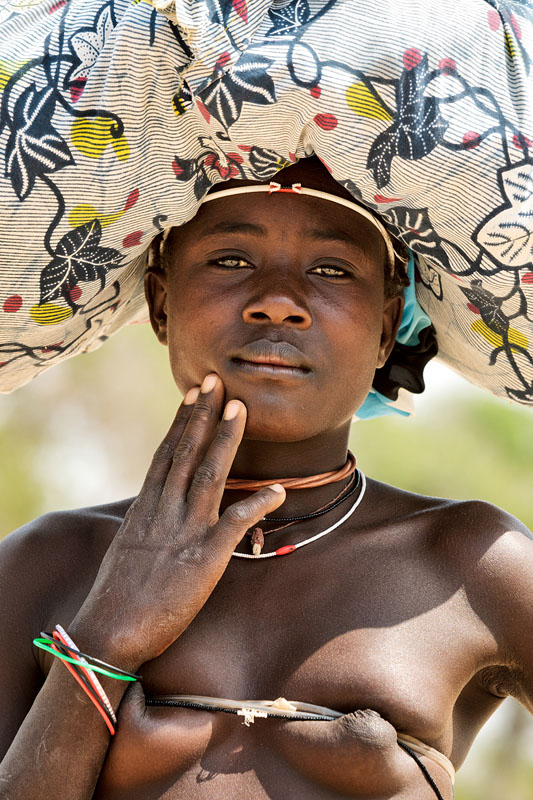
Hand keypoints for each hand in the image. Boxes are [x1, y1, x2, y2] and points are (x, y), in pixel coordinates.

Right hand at [71, 374, 284, 667]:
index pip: (166, 454)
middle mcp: (164, 512)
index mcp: (146, 508)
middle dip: (204, 414)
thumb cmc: (116, 596)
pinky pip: (235, 525)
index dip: (182, 422)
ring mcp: (184, 532)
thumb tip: (156, 508)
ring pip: (208, 474)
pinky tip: (277, 490)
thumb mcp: (127, 547)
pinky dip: (257, 506)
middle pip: (185, 452)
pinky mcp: (204, 559)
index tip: (193, 394)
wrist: (108, 632)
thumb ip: (147, 523)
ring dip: (226, 440)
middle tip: (218, 380)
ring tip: (241, 409)